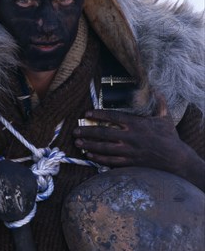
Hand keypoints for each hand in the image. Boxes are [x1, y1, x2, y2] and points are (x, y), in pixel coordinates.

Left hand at [73, 97, 204, 190]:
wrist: (175, 159)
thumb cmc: (169, 137)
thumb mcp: (165, 117)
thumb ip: (159, 102)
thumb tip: (156, 88)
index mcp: (136, 124)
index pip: (113, 116)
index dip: (98, 114)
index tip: (87, 113)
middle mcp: (130, 137)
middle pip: (104, 133)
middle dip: (87, 131)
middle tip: (75, 129)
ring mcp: (128, 151)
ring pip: (104, 147)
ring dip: (89, 144)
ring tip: (78, 142)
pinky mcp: (129, 162)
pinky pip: (110, 161)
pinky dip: (98, 158)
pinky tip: (89, 155)